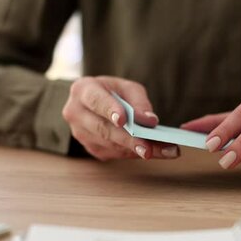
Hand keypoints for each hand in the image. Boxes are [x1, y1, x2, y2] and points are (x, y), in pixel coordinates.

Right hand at [62, 76, 178, 160]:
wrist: (92, 102)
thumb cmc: (111, 91)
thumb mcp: (126, 87)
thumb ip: (138, 100)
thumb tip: (150, 120)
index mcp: (82, 90)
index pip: (96, 101)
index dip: (110, 110)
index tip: (124, 120)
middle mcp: (75, 113)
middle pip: (103, 129)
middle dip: (129, 140)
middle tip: (150, 148)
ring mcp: (80, 133)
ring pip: (109, 145)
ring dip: (136, 150)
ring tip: (164, 151)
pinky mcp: (90, 148)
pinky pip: (113, 153)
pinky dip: (133, 153)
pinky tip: (154, 152)